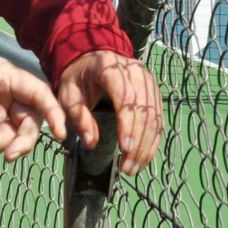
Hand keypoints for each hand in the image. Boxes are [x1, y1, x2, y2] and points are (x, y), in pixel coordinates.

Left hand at [56, 50, 162, 175]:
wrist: (92, 59)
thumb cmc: (78, 79)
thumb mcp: (69, 96)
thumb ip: (78, 117)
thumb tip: (91, 143)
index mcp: (110, 69)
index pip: (126, 97)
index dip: (128, 124)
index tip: (125, 148)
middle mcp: (136, 73)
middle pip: (144, 111)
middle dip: (138, 142)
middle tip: (126, 168)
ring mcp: (148, 82)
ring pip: (154, 118)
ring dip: (146, 146)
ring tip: (133, 168)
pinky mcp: (154, 93)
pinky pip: (158, 119)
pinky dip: (152, 141)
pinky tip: (143, 158)